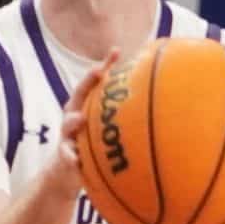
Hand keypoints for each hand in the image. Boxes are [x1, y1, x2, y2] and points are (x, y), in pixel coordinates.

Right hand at [52, 55, 112, 196]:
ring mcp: (67, 135)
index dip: (104, 66)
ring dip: (73, 121)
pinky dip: (71, 156)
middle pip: (78, 96)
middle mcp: (74, 116)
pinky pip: (66, 155)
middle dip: (87, 83)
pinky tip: (76, 160)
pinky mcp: (64, 155)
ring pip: (68, 124)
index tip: (116, 52)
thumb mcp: (107, 132)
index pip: (94, 83)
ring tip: (80, 119)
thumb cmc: (93, 146)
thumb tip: (160, 108)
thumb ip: (124, 120)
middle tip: (98, 72)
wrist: (67, 172)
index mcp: (86, 107)